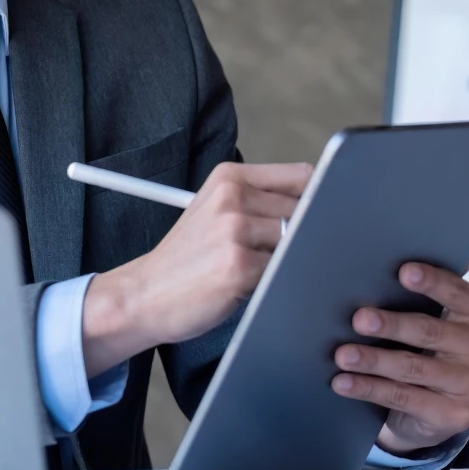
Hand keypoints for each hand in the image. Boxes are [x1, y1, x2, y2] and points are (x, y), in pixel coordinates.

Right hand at [83, 162, 312, 374]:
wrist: (146, 293)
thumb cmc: (187, 258)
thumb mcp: (216, 211)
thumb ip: (261, 200)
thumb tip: (322, 203)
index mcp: (229, 177)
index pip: (302, 176)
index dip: (317, 200)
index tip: (316, 218)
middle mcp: (232, 197)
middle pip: (306, 210)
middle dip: (302, 236)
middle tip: (270, 254)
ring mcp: (235, 230)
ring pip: (298, 241)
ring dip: (288, 260)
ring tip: (256, 269)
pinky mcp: (239, 265)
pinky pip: (284, 271)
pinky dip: (277, 281)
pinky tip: (250, 285)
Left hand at [331, 256, 468, 454]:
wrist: (433, 404)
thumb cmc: (428, 342)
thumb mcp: (438, 310)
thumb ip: (440, 278)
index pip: (458, 293)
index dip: (432, 282)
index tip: (402, 271)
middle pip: (432, 331)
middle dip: (391, 324)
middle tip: (358, 318)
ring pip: (413, 367)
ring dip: (373, 359)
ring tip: (341, 354)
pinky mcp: (454, 415)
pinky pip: (404, 397)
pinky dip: (369, 388)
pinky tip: (343, 382)